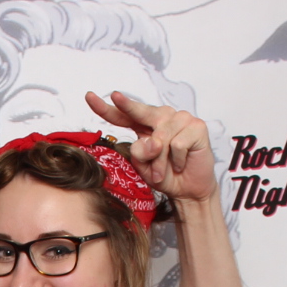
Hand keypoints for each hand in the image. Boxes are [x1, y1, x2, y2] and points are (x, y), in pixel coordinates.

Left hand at [85, 91, 218, 205]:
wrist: (188, 189)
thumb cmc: (164, 175)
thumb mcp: (143, 167)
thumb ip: (139, 153)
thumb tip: (151, 141)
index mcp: (144, 125)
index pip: (123, 116)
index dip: (106, 108)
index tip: (89, 97)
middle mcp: (162, 117)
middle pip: (141, 111)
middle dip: (127, 106)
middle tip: (116, 97)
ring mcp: (180, 119)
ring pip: (160, 138)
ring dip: (160, 161)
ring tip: (164, 171)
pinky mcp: (197, 126)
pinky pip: (177, 144)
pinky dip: (177, 160)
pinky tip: (181, 163)